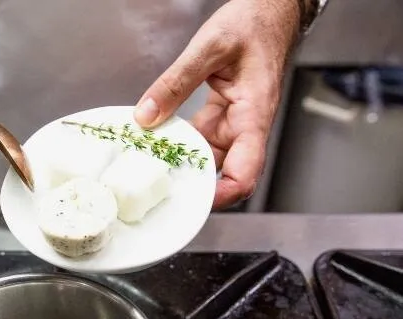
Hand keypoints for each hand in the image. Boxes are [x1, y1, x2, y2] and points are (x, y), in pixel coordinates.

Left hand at [134, 0, 300, 209]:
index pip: (246, 173)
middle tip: (160, 185)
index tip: (194, 200)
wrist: (269, 10)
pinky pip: (203, 137)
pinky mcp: (224, 114)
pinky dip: (184, 140)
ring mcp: (235, 121)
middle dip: (195, 183)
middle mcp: (246, 125)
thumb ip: (175, 83)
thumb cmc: (253, 24)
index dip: (223, 194)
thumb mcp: (208, 48)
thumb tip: (147, 116)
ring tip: (154, 165)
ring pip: (210, 156)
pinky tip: (161, 138)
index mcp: (254, 115)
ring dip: (185, 162)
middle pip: (225, 171)